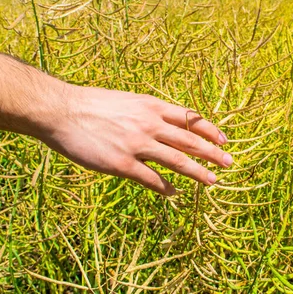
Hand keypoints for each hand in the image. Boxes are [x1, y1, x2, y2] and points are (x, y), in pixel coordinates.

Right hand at [39, 85, 232, 195]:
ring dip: (198, 172)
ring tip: (213, 181)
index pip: (190, 118)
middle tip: (230, 162)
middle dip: (213, 152)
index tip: (224, 139)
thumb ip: (148, 111)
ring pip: (177, 160)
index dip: (210, 130)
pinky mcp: (122, 164)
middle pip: (190, 140)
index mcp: (151, 106)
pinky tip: (175, 194)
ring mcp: (137, 144)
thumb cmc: (92, 104)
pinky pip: (151, 179)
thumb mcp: (127, 99)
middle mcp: (149, 124)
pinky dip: (166, 188)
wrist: (62, 111)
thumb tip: (164, 121)